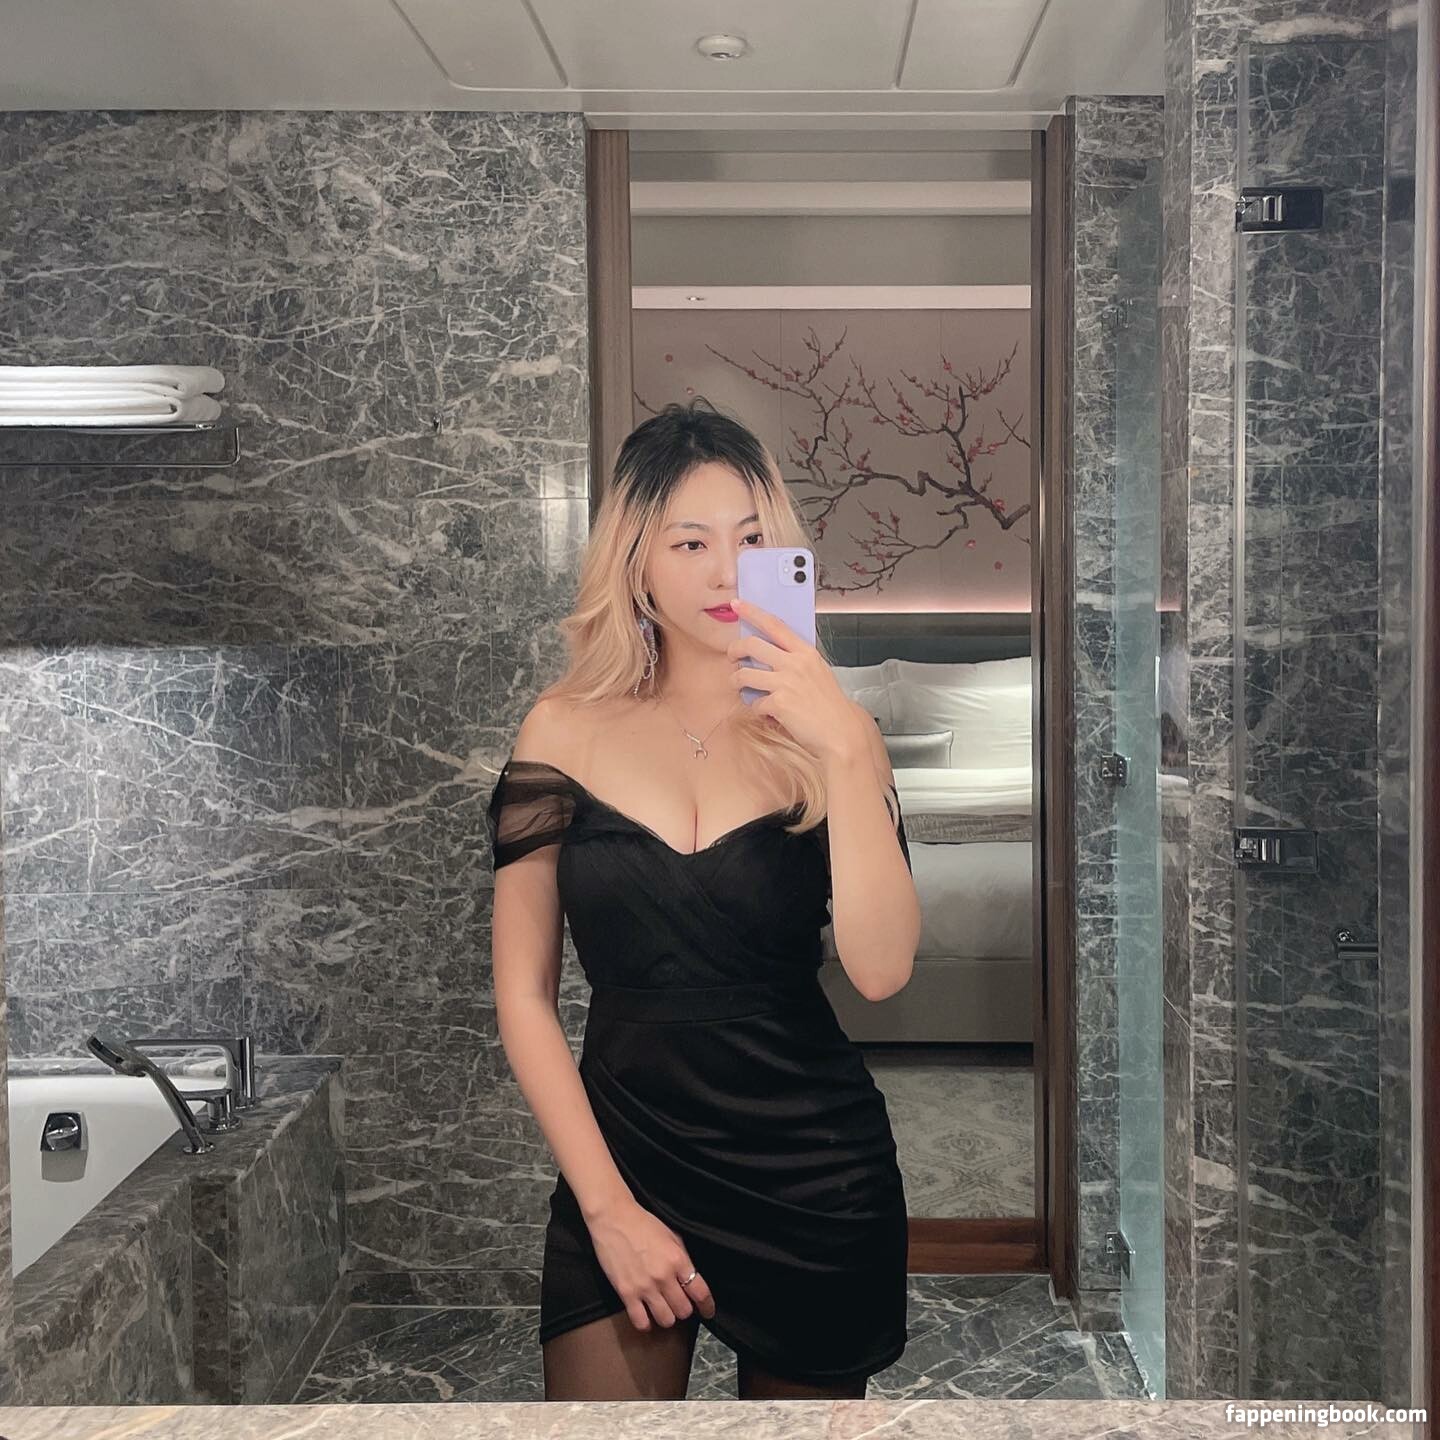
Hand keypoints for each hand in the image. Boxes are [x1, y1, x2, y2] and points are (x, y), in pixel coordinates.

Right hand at [587, 1198, 716, 1331]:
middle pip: (684, 1310)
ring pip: (666, 1320)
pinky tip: (646, 1315)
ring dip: (667, 1317)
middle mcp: (663, 1276)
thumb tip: (691, 1279)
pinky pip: (641, 1322)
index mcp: (678, 1260)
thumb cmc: (642, 1224)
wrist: (614, 1218)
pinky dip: (646, 1323)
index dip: (707, 1306)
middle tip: (678, 1304)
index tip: (707, 1311)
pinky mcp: (626, 1293)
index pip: (700, 1292)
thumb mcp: (671, 1236)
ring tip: (662, 1309)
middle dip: (684, 1309)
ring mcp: (644, 1286)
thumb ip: (682, 1259)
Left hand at [727, 598, 872, 763]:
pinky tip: (766, 713)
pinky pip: (754, 702)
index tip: (738, 604)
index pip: (775, 624)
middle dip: (735, 650)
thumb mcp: (818, 672)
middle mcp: (795, 664)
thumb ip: (796, 661)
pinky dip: (756, 709)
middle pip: (752, 645)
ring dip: (737, 681)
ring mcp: (786, 683)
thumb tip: (772, 655)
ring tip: (740, 687)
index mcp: (805, 653)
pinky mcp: (779, 703)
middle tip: (732, 656)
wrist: (841, 732)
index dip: (753, 612)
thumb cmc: (830, 706)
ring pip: (744, 674)